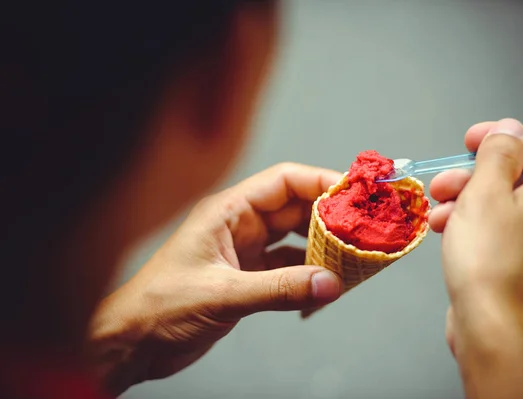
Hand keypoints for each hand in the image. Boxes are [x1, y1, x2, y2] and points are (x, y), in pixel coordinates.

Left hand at [87, 163, 342, 394]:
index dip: (321, 182)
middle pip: (296, 209)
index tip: (355, 194)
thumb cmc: (161, 307)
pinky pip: (288, 268)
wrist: (133, 343)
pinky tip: (326, 283)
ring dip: (323, 246)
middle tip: (365, 228)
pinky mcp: (247, 277)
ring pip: (295, 238)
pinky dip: (308, 274)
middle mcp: (240, 225)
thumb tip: (331, 284)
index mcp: (229, 211)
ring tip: (353, 256)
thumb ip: (278, 289)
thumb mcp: (222, 294)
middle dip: (330, 216)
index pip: (284, 182)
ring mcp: (245, 251)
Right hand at [429, 119, 522, 397]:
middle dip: (474, 174)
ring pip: (506, 205)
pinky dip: (476, 225)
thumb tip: (509, 129)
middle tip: (443, 183)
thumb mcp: (485, 192)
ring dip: (467, 201)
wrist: (493, 326)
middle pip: (519, 176)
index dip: (505, 137)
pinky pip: (504, 231)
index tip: (471, 141)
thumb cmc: (489, 259)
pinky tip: (446, 232)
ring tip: (437, 213)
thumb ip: (498, 153)